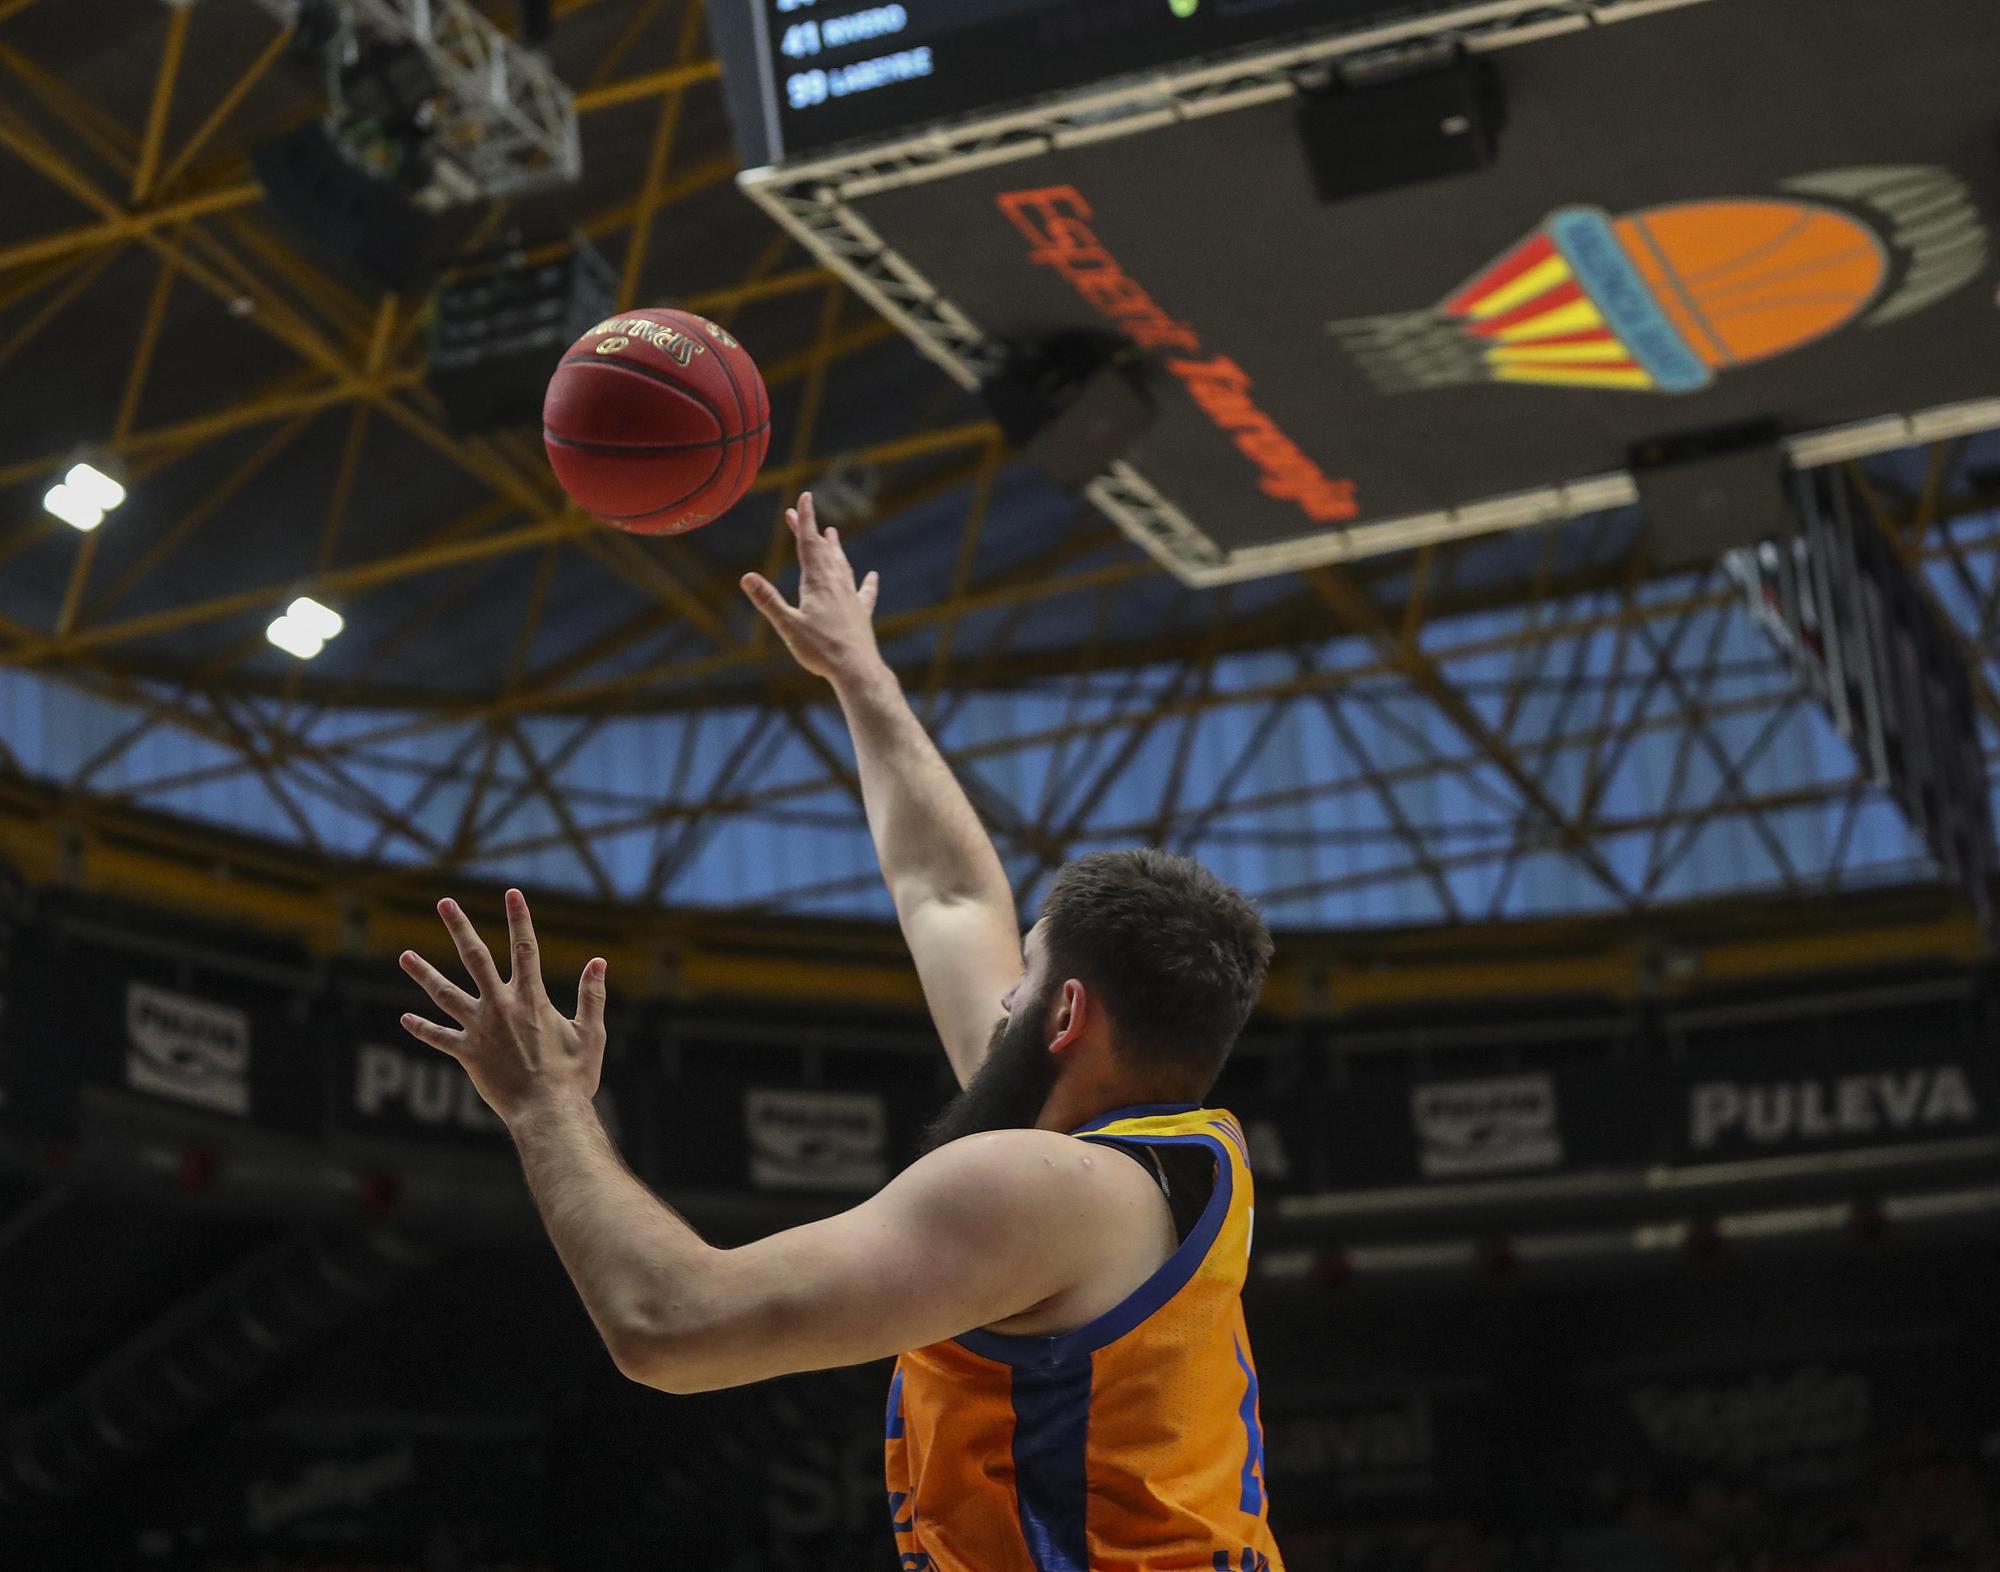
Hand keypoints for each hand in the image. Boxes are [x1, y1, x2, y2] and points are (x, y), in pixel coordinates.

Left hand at [399, 889, 606, 1124]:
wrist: (548, 1111)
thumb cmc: (574, 1075)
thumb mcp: (591, 1032)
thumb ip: (591, 995)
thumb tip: (598, 962)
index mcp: (531, 998)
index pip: (525, 947)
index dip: (519, 918)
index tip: (512, 892)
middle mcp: (501, 1006)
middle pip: (476, 958)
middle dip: (459, 927)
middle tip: (444, 902)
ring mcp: (480, 1029)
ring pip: (445, 994)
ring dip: (424, 973)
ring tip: (404, 955)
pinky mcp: (468, 1054)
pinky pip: (439, 1038)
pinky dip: (422, 1028)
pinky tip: (405, 1018)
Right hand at [740, 491, 882, 682]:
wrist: (857, 669)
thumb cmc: (821, 650)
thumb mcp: (788, 626)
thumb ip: (768, 601)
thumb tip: (746, 577)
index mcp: (817, 582)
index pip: (808, 543)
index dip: (805, 519)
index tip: (805, 497)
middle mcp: (836, 584)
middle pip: (822, 550)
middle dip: (810, 530)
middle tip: (799, 513)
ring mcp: (851, 598)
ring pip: (843, 565)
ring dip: (835, 548)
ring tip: (833, 534)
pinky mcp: (862, 614)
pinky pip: (865, 592)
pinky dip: (867, 582)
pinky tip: (873, 576)